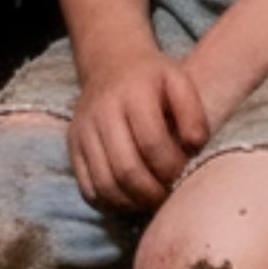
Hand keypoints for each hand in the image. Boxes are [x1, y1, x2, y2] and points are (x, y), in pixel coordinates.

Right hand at [68, 49, 207, 212]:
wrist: (111, 64)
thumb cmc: (152, 79)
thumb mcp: (179, 80)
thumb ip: (193, 113)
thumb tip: (194, 148)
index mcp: (132, 93)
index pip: (152, 143)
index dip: (172, 167)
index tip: (186, 173)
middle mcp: (102, 112)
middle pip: (126, 169)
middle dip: (154, 191)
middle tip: (170, 194)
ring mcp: (83, 132)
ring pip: (105, 185)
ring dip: (133, 202)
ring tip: (153, 200)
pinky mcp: (73, 148)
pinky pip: (88, 189)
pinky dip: (111, 204)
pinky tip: (131, 198)